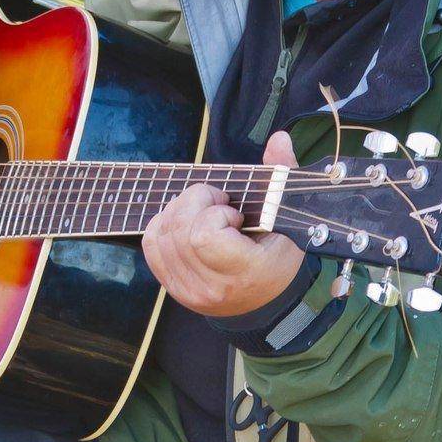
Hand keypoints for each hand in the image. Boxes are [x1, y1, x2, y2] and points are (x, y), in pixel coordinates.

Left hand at [142, 131, 304, 316]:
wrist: (265, 302)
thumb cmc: (279, 257)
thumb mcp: (289, 219)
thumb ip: (281, 178)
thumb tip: (278, 138)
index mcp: (244, 273)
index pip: (204, 237)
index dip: (214, 213)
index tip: (234, 213)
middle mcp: (210, 287)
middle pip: (178, 230)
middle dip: (195, 202)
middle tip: (218, 203)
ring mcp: (187, 291)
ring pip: (161, 235)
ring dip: (179, 210)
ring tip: (204, 212)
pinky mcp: (173, 288)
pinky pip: (151, 245)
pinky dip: (162, 224)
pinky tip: (185, 221)